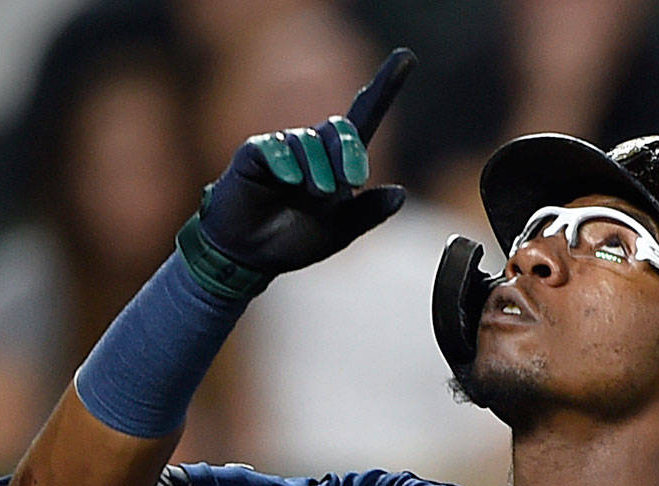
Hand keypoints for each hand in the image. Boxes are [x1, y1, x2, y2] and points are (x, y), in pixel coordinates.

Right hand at [177, 47, 415, 296]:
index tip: (406, 58)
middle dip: (349, 152)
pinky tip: (291, 180)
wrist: (251, 255)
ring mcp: (283, 148)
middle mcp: (312, 148)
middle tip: (353, 182)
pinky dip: (286, 163)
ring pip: (308, 141)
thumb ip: (368, 213)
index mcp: (337, 163)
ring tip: (317, 195)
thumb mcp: (339, 231)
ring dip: (319, 169)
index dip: (384, 88)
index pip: (363, 118)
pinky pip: (274, 147)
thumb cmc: (293, 239)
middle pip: (338, 128)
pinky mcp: (255, 153)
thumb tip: (401, 193)